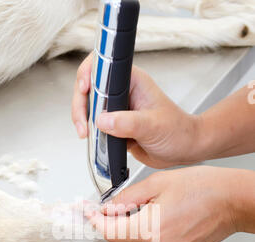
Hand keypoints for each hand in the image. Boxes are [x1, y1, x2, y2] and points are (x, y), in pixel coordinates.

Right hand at [72, 53, 200, 168]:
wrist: (184, 150)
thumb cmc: (178, 131)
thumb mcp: (153, 126)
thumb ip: (127, 123)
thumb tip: (102, 121)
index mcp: (133, 81)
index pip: (103, 67)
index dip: (88, 75)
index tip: (84, 90)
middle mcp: (123, 92)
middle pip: (90, 89)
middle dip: (81, 106)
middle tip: (84, 126)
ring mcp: (118, 110)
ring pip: (90, 109)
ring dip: (84, 121)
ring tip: (87, 135)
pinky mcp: (116, 126)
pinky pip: (96, 126)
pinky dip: (91, 134)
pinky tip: (94, 141)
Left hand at [85, 166, 244, 241]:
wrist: (234, 202)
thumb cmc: (204, 188)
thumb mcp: (158, 182)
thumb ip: (127, 197)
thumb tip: (107, 208)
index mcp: (151, 230)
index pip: (110, 232)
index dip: (96, 221)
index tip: (88, 212)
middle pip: (124, 237)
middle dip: (121, 220)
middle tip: (132, 201)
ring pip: (140, 241)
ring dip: (140, 226)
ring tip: (162, 207)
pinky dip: (155, 234)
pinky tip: (170, 218)